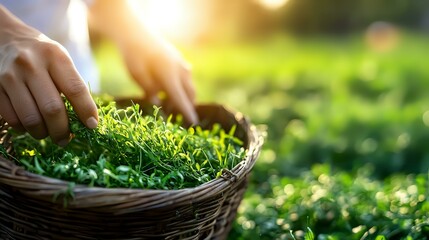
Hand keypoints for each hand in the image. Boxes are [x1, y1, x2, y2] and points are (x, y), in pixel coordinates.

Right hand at [0, 5, 97, 145]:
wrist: (4, 37)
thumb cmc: (41, 54)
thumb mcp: (60, 59)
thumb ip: (72, 84)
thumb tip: (86, 120)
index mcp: (54, 56)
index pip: (75, 89)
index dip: (86, 110)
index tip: (92, 126)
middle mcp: (31, 65)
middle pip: (52, 109)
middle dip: (62, 130)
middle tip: (66, 139)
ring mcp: (9, 77)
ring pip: (31, 118)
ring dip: (43, 133)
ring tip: (49, 134)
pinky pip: (12, 119)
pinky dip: (24, 128)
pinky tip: (30, 125)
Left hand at [120, 35, 198, 123]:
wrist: (133, 30)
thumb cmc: (133, 54)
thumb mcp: (137, 75)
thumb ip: (149, 90)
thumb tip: (158, 103)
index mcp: (169, 74)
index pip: (180, 98)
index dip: (187, 111)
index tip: (194, 123)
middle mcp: (179, 69)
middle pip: (189, 92)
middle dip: (187, 104)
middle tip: (180, 116)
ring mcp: (180, 62)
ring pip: (189, 83)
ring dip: (185, 95)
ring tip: (173, 103)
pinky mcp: (177, 58)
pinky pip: (185, 75)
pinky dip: (182, 84)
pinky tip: (172, 86)